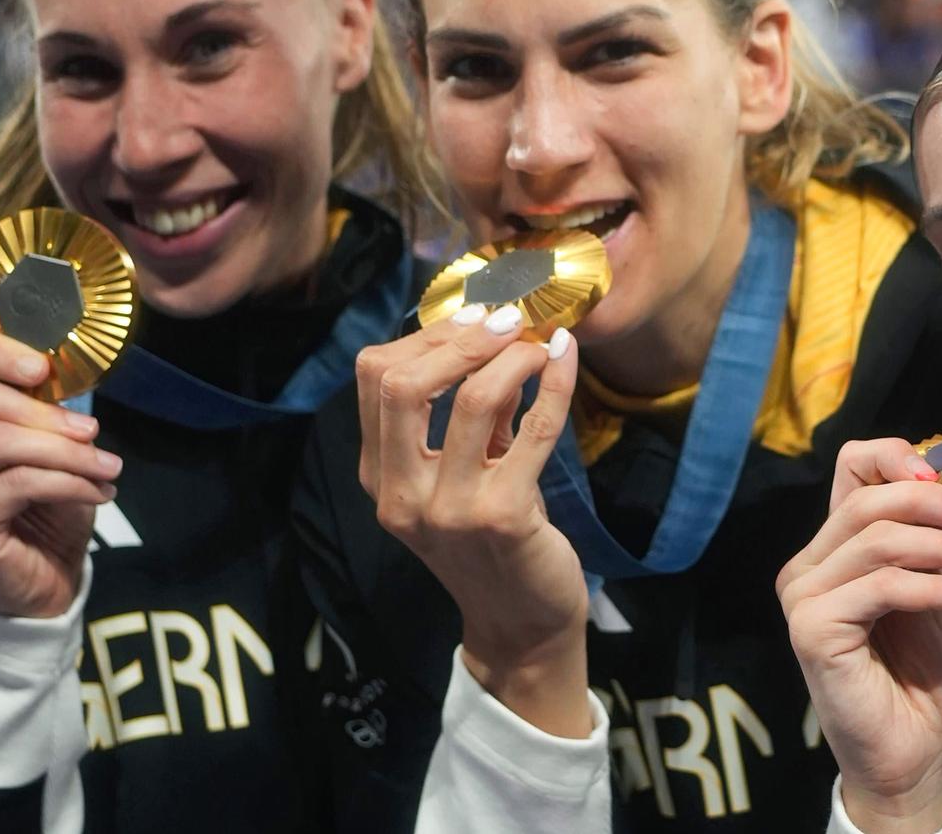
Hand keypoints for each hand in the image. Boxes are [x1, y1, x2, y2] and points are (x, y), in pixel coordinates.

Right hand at [0, 327, 118, 618]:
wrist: (45, 582)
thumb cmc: (47, 508)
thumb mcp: (51, 446)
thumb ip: (44, 407)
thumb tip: (70, 365)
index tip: (45, 366)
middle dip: (40, 407)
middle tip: (91, 430)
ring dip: (66, 450)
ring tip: (107, 466)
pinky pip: (16, 484)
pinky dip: (68, 481)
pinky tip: (97, 492)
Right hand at [356, 305, 590, 735]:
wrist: (522, 624)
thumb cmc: (494, 542)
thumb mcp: (459, 478)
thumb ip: (460, 418)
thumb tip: (488, 331)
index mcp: (380, 478)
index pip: (374, 377)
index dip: (425, 334)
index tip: (473, 318)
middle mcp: (401, 495)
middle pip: (402, 382)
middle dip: (460, 338)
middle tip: (506, 321)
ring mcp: (448, 510)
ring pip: (472, 398)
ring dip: (513, 356)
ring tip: (541, 343)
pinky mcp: (503, 517)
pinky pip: (534, 428)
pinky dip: (555, 383)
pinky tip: (567, 360)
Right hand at [777, 438, 941, 832]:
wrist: (915, 749)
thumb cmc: (923, 672)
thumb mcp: (934, 589)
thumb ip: (928, 541)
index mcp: (832, 549)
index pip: (850, 468)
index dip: (896, 457)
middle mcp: (806, 566)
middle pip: (868, 501)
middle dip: (935, 506)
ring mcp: (802, 597)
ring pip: (881, 542)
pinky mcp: (811, 629)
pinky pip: (886, 587)